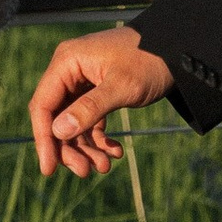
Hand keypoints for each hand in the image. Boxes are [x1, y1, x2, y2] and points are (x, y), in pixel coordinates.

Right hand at [28, 27, 173, 177]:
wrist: (178, 50)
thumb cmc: (149, 60)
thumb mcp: (121, 87)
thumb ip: (89, 108)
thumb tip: (58, 132)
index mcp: (67, 62)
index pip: (43, 105)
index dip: (44, 139)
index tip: (50, 169)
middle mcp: (70, 71)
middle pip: (57, 118)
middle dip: (70, 148)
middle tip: (85, 172)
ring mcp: (83, 81)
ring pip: (74, 123)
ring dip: (87, 148)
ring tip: (105, 166)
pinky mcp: (98, 90)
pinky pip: (91, 119)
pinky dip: (100, 138)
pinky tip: (115, 151)